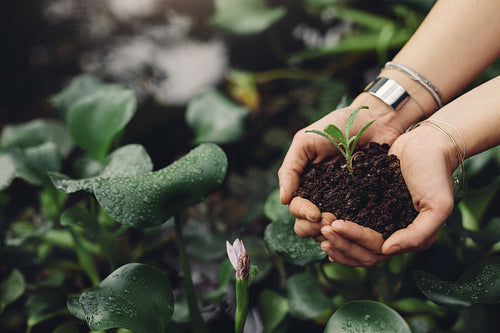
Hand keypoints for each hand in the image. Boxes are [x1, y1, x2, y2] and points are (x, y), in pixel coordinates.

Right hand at [278, 97, 402, 239]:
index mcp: (305, 184)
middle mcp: (322, 196)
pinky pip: (356, 223)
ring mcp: (343, 202)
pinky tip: (355, 228)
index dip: (302, 214)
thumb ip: (291, 169)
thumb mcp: (305, 142)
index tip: (315, 214)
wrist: (374, 120)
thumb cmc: (336, 126)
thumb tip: (283, 200)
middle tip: (329, 220)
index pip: (296, 207)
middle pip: (307, 225)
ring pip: (329, 230)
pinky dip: (352, 229)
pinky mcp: (366, 204)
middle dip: (314, 227)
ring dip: (331, 232)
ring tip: (341, 224)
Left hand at [320, 124, 456, 266]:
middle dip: (341, 244)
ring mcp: (381, 221)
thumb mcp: (438, 205)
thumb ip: (417, 234)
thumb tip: (387, 250)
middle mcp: (394, 235)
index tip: (334, 225)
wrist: (428, 143)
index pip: (376, 250)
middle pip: (362, 253)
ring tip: (319, 228)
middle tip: (322, 228)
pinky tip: (324, 225)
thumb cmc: (435, 173)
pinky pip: (352, 224)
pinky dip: (338, 229)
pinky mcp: (371, 205)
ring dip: (337, 240)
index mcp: (410, 238)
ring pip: (355, 244)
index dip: (353, 241)